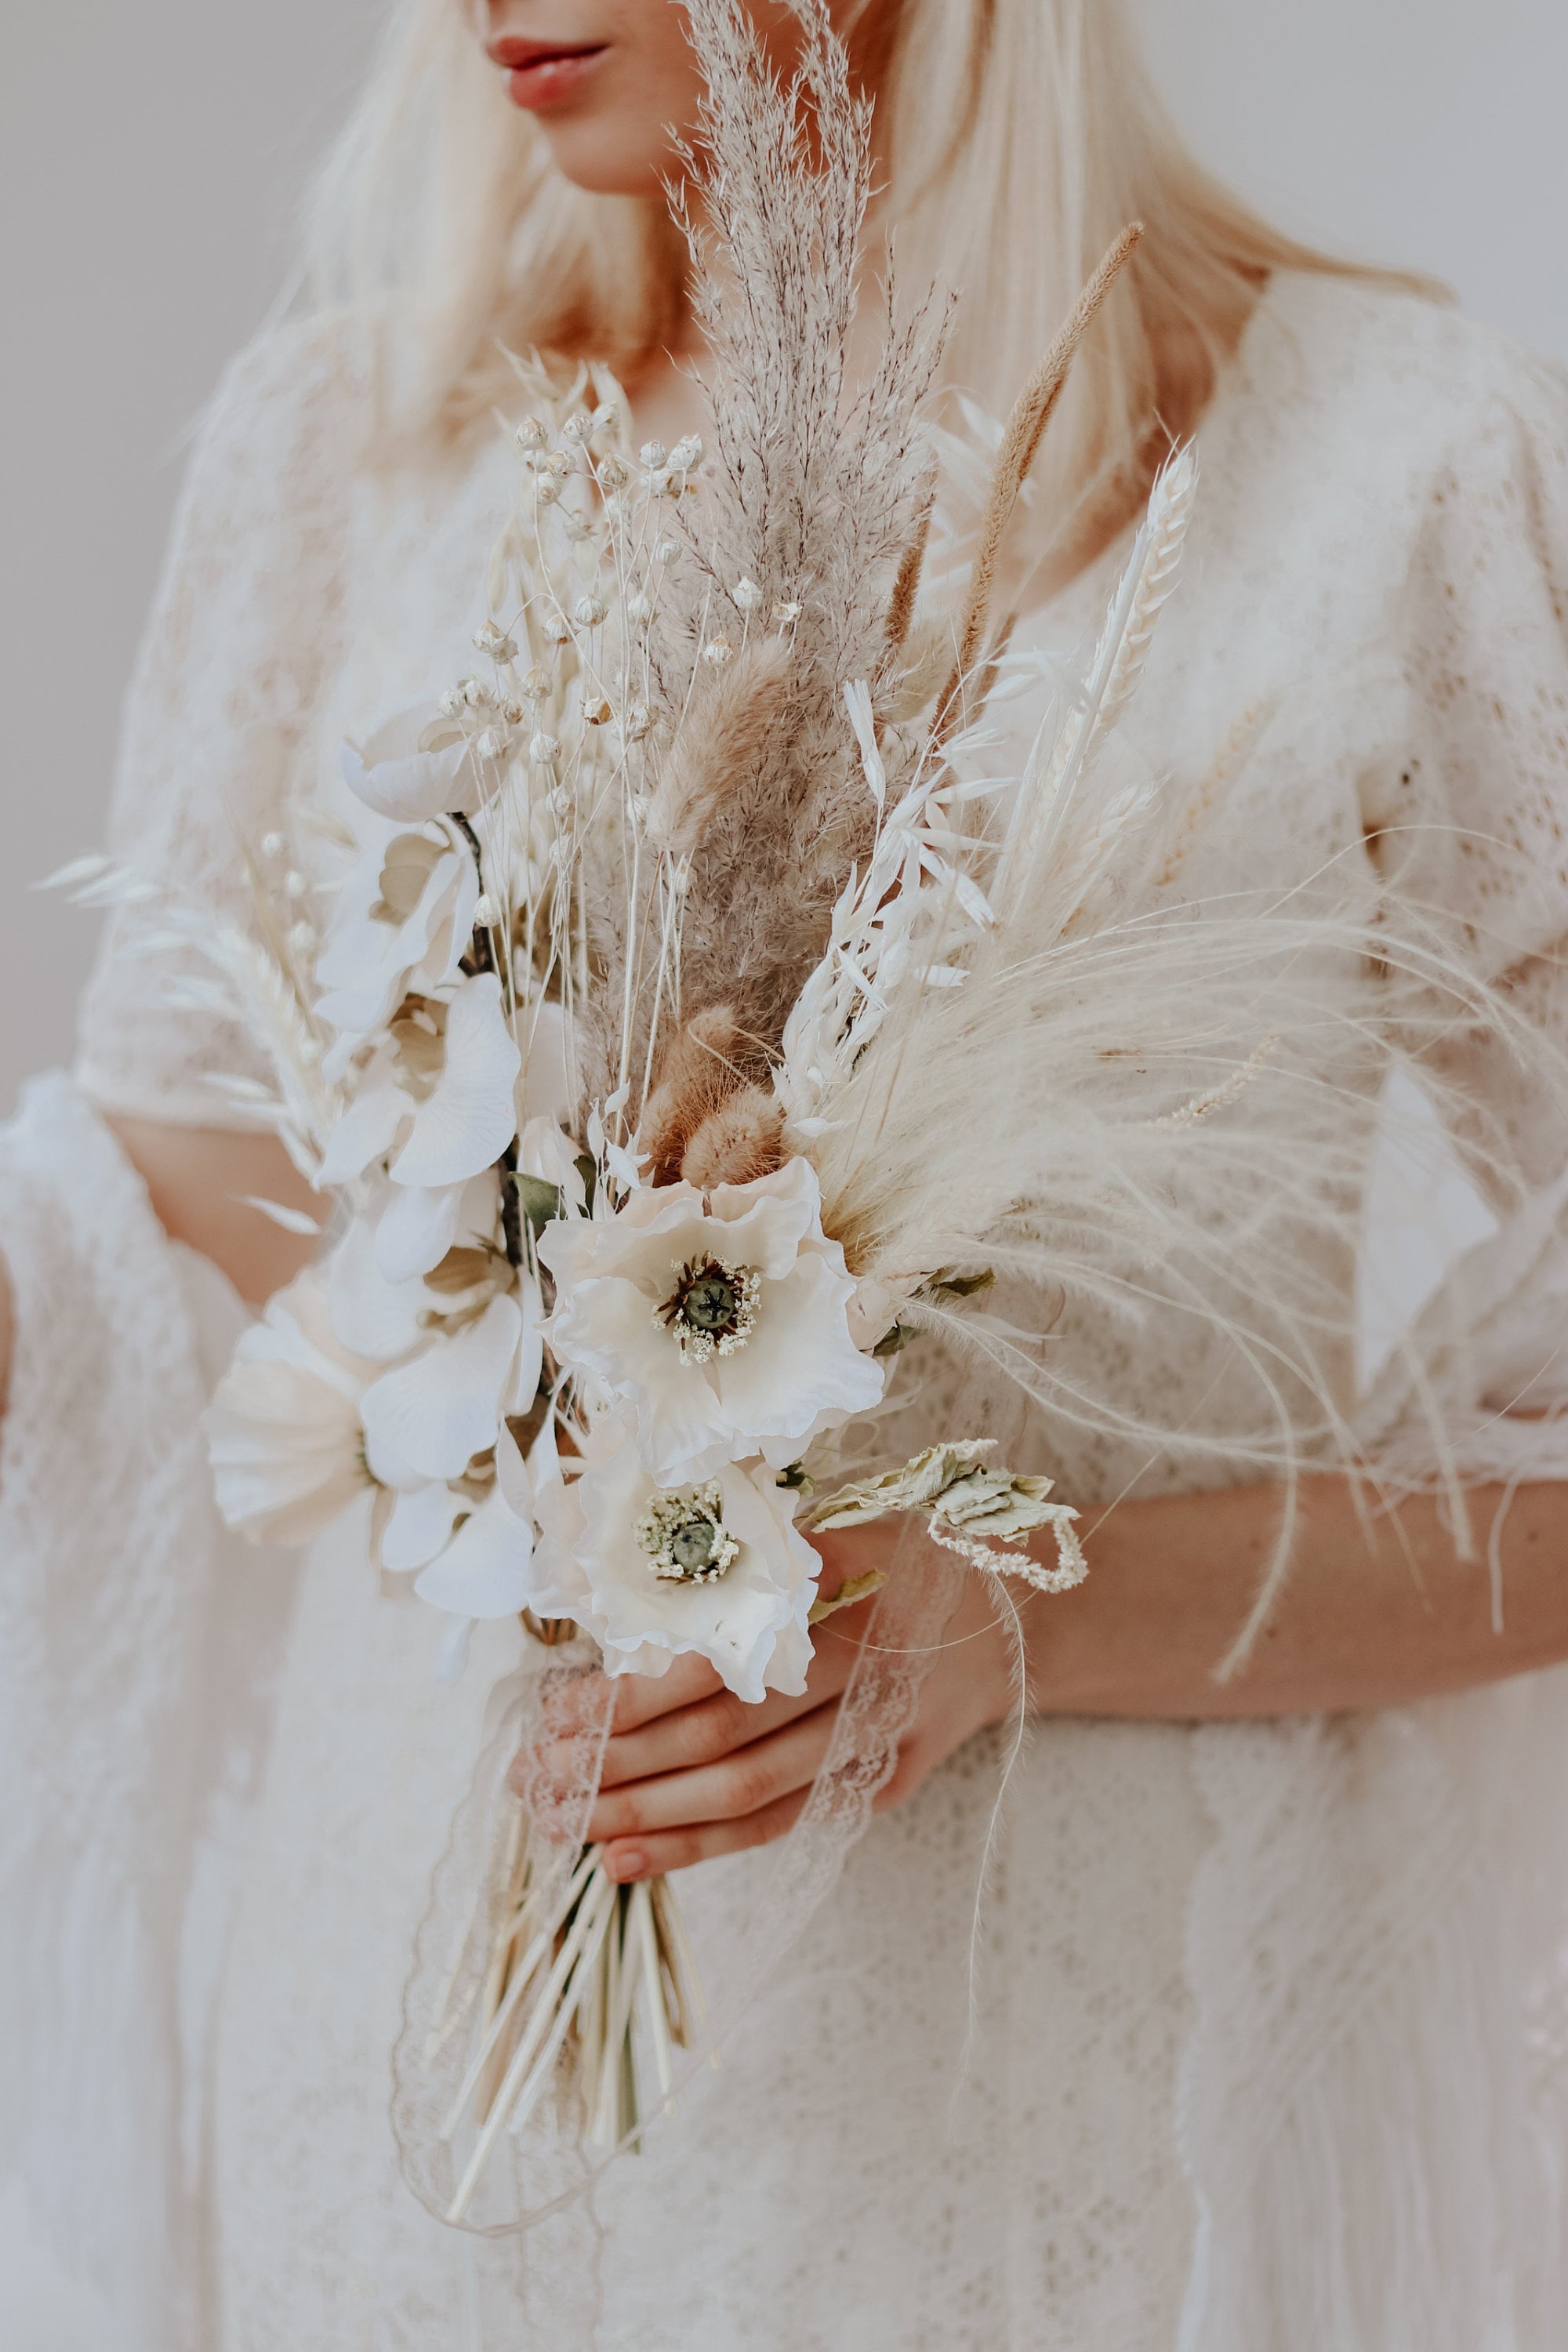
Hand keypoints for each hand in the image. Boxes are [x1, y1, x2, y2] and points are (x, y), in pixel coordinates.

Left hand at [516, 1528, 1017, 1881]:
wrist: (1023, 1626)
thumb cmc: (926, 1562)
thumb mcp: (868, 1532)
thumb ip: (785, 1558)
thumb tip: (684, 1575)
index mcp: (853, 1621)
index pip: (725, 1675)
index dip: (638, 1701)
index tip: (562, 1711)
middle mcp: (863, 1695)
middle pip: (725, 1747)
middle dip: (623, 1769)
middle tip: (539, 1778)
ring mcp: (873, 1753)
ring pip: (748, 1801)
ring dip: (649, 1821)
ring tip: (568, 1830)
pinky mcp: (879, 1790)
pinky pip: (781, 1826)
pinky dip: (705, 1848)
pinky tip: (635, 1859)